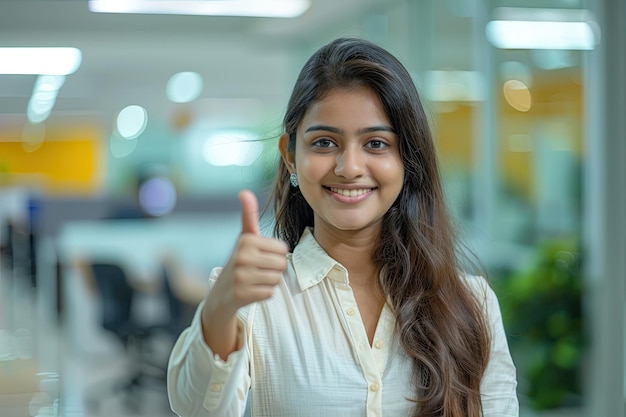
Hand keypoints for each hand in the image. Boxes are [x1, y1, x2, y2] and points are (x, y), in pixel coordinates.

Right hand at [211, 189, 288, 311]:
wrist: (222, 292)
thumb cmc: (240, 260)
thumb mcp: (244, 237)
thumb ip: (248, 215)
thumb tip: (244, 191)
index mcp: (246, 240)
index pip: (283, 249)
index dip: (276, 254)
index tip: (261, 256)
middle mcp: (242, 256)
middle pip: (282, 264)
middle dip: (274, 269)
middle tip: (258, 269)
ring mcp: (240, 276)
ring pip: (277, 279)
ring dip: (269, 281)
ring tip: (255, 279)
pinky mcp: (241, 294)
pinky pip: (270, 293)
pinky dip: (264, 293)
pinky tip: (251, 290)